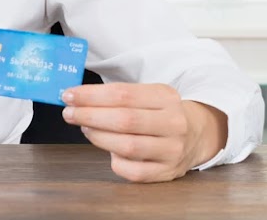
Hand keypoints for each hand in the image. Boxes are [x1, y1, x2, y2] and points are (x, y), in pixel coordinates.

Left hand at [62, 82, 226, 182]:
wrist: (196, 133)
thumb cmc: (159, 112)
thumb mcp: (147, 94)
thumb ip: (117, 95)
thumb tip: (77, 98)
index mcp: (166, 97)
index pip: (122, 94)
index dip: (91, 96)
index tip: (69, 95)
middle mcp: (173, 123)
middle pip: (124, 120)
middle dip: (90, 116)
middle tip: (69, 113)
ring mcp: (173, 150)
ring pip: (128, 147)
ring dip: (98, 137)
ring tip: (85, 128)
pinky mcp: (167, 172)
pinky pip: (134, 172)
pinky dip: (115, 162)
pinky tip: (109, 151)